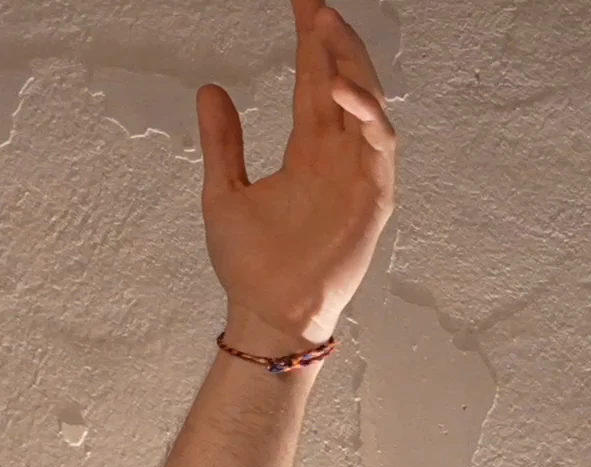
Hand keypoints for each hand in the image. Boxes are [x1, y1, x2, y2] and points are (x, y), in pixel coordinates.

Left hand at [198, 0, 396, 350]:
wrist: (268, 312)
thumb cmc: (248, 264)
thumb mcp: (223, 191)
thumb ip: (223, 142)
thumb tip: (210, 89)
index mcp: (308, 149)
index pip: (314, 81)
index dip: (310, 43)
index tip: (302, 4)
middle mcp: (339, 153)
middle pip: (345, 81)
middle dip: (334, 41)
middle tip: (317, 6)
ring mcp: (361, 172)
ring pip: (368, 103)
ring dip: (352, 65)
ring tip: (328, 30)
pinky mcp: (376, 196)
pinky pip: (381, 144)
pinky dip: (367, 114)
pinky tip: (343, 90)